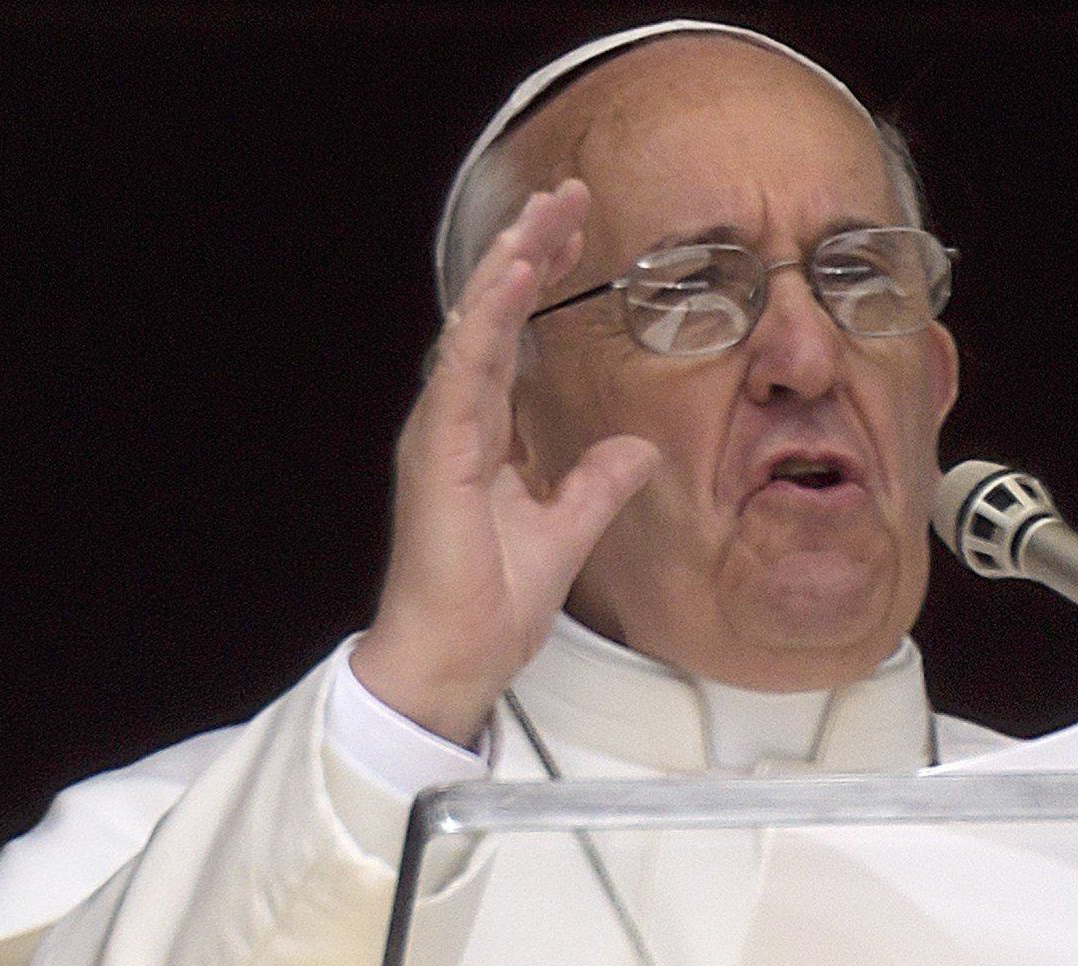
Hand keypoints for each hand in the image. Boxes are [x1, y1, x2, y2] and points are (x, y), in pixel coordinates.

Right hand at [351, 179, 659, 745]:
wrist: (456, 658)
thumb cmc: (490, 606)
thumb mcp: (569, 532)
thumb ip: (598, 485)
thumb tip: (638, 449)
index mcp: (482, 434)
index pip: (514, 335)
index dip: (541, 278)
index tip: (577, 233)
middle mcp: (456, 422)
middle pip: (494, 315)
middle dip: (529, 249)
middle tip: (568, 194)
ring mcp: (441, 433)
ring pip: (477, 327)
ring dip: (511, 266)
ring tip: (545, 214)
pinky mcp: (439, 453)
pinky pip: (466, 370)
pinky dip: (490, 319)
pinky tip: (514, 277)